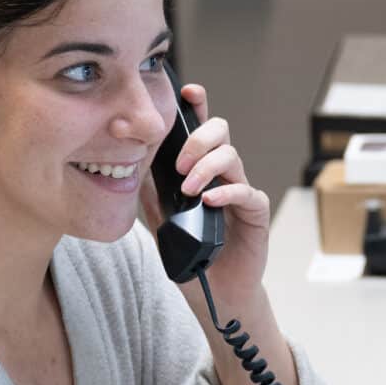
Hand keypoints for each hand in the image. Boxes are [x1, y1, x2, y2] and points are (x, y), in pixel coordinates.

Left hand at [139, 81, 270, 305]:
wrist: (213, 291)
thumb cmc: (190, 252)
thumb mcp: (160, 218)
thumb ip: (152, 190)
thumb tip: (131, 164)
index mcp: (202, 169)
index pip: (200, 129)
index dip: (197, 106)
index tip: (188, 93)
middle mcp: (224, 174)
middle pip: (221, 132)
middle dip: (199, 139)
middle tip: (179, 164)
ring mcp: (240, 192)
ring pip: (232, 157)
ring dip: (207, 167)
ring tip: (189, 188)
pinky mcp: (255, 214)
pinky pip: (246, 193)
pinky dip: (227, 193)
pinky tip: (210, 200)